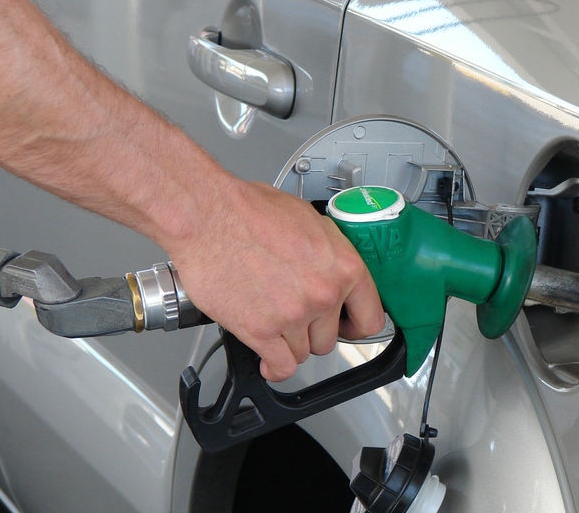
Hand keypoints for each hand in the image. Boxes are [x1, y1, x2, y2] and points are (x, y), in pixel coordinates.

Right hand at [167, 180, 384, 380]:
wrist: (208, 216)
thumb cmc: (251, 211)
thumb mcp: (310, 221)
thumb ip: (330, 255)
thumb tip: (336, 272)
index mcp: (343, 266)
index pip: (370, 319)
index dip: (355, 326)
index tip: (344, 327)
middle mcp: (323, 294)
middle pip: (329, 339)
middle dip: (312, 331)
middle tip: (292, 314)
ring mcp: (293, 315)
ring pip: (303, 353)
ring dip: (288, 343)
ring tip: (271, 319)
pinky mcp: (261, 330)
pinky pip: (280, 367)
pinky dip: (273, 368)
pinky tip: (267, 359)